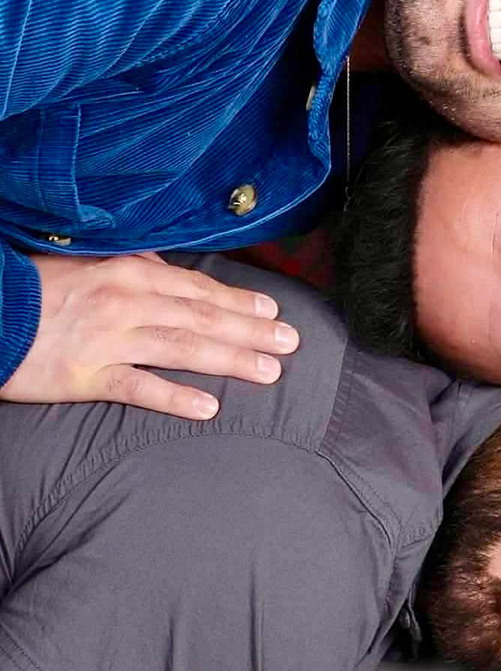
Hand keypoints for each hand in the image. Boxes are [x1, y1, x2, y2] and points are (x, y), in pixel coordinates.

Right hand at [2, 253, 299, 418]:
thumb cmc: (41, 287)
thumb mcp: (91, 263)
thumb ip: (135, 264)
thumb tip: (168, 263)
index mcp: (132, 273)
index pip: (198, 288)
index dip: (239, 300)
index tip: (273, 310)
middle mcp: (129, 302)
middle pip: (202, 317)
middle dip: (251, 330)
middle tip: (290, 342)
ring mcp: (110, 340)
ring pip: (183, 349)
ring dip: (230, 359)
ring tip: (269, 371)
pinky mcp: (86, 376)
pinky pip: (140, 388)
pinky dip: (176, 397)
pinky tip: (209, 407)